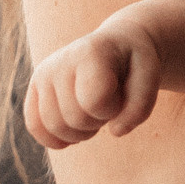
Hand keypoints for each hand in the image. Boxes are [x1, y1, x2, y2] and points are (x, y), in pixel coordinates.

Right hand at [26, 19, 159, 150]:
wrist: (116, 45)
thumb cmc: (133, 63)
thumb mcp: (151, 76)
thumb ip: (140, 107)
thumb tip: (115, 131)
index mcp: (91, 51)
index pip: (94, 101)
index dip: (112, 109)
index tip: (120, 94)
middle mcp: (60, 60)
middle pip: (75, 119)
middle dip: (98, 121)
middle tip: (108, 104)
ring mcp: (43, 73)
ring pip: (54, 128)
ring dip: (80, 131)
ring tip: (92, 110)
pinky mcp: (34, 87)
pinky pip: (35, 127)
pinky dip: (55, 138)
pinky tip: (74, 128)